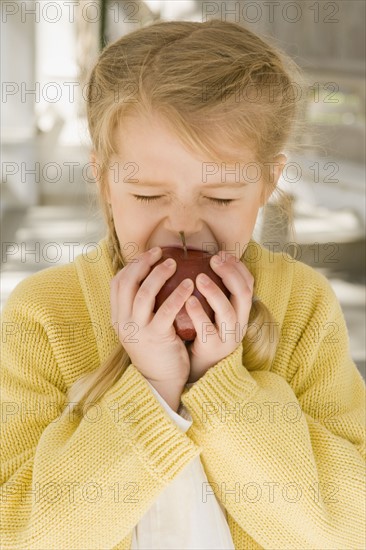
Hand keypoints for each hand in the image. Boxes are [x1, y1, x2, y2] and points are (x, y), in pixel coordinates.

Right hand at [110, 247, 193, 386]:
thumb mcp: (142, 327)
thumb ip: (143, 306)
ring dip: (159, 275)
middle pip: (127, 283)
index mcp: (118, 317)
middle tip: (161, 253)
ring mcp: (137, 330)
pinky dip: (177, 295)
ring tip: (174, 264)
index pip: (118, 283)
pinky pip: (165, 311)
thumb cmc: (157, 349)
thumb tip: (155, 277)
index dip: (133, 265)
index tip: (149, 255)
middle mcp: (123, 322)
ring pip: (143, 294)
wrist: (161, 381)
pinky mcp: (155, 338)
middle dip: (143, 264)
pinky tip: (190, 286)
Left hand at [184, 250, 253, 382]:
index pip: (249, 283)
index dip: (237, 267)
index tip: (221, 253)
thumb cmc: (205, 331)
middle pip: (243, 294)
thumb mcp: (215, 311)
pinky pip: (207, 330)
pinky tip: (188, 301)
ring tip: (198, 278)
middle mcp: (239, 322)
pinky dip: (199, 314)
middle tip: (213, 260)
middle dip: (230, 273)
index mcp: (241, 311)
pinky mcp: (212, 348)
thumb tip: (203, 258)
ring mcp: (227, 337)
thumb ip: (215, 290)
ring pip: (227, 312)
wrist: (200, 367)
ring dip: (214, 292)